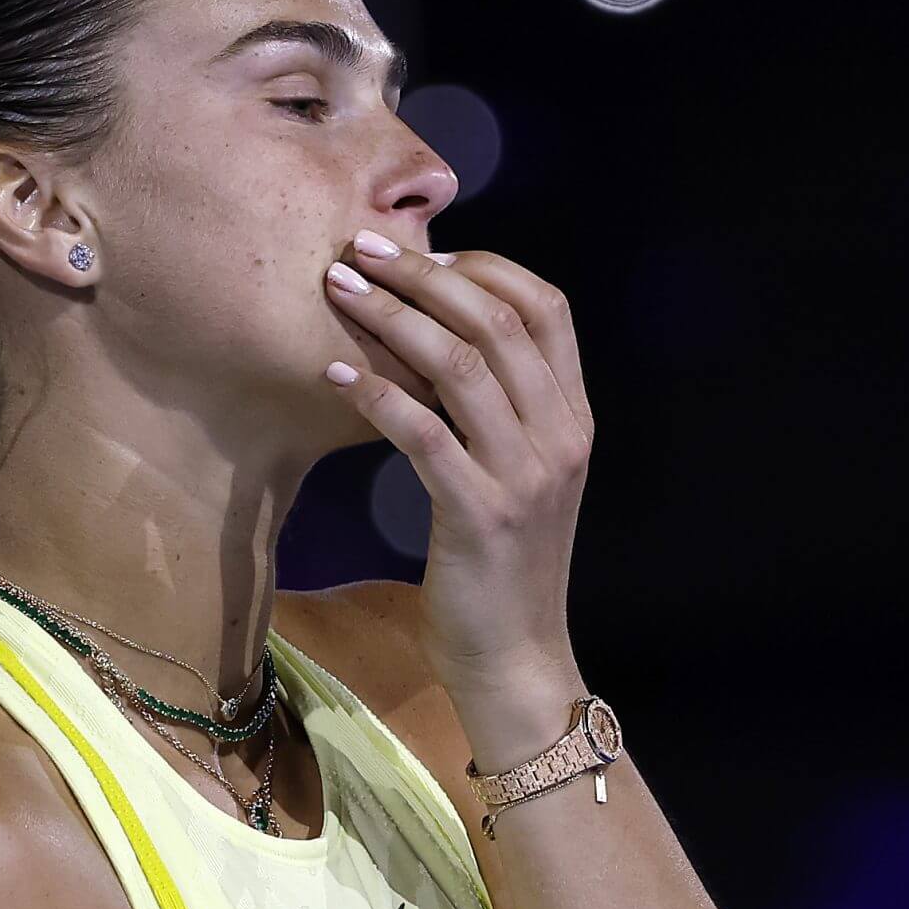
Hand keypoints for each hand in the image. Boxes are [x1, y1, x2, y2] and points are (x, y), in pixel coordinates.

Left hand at [322, 231, 595, 696]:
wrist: (515, 657)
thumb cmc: (502, 564)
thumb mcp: (518, 474)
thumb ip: (499, 409)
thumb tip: (438, 336)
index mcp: (574, 418)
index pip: (547, 307)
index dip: (484, 266)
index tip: (423, 251)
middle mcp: (561, 436)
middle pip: (497, 321)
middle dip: (423, 274)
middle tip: (360, 250)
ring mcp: (525, 475)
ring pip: (462, 365)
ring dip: (393, 318)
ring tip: (339, 292)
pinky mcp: (480, 513)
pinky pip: (424, 433)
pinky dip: (377, 393)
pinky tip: (335, 374)